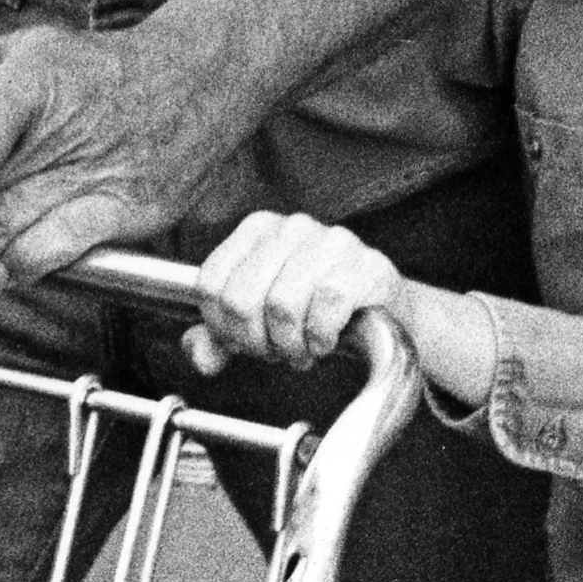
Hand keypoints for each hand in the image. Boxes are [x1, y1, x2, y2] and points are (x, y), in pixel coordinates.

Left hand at [0, 22, 218, 294]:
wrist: (189, 80)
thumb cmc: (95, 71)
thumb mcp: (23, 54)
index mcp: (27, 87)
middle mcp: (56, 132)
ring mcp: (90, 173)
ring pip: (8, 227)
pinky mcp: (122, 207)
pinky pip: (64, 244)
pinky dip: (28, 264)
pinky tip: (3, 275)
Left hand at [182, 213, 401, 377]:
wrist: (383, 312)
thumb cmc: (314, 310)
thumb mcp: (259, 320)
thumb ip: (219, 337)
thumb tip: (199, 355)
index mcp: (258, 229)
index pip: (211, 283)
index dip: (222, 327)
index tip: (244, 341)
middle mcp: (292, 226)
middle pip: (241, 299)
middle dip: (256, 341)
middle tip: (276, 351)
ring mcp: (331, 242)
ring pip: (282, 306)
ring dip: (290, 345)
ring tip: (302, 349)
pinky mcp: (364, 266)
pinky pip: (325, 310)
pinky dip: (320, 339)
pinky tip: (325, 342)